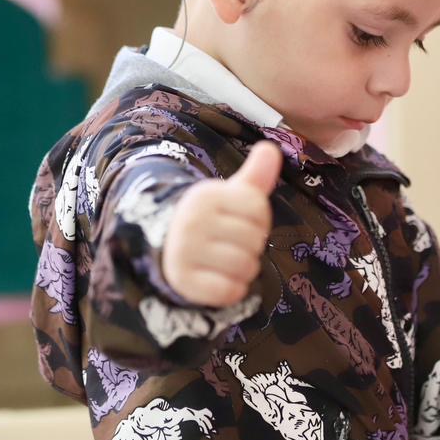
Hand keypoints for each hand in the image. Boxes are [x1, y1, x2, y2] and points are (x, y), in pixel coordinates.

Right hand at [161, 140, 281, 306]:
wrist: (169, 250)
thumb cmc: (211, 220)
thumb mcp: (230, 195)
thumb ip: (255, 177)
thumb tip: (271, 148)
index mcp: (205, 196)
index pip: (259, 209)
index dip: (258, 220)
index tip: (239, 221)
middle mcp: (192, 221)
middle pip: (255, 240)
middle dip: (251, 246)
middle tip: (230, 243)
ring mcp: (186, 252)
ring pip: (246, 267)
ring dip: (243, 269)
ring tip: (225, 261)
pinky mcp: (185, 282)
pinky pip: (231, 291)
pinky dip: (232, 289)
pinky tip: (219, 279)